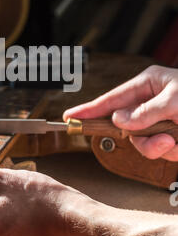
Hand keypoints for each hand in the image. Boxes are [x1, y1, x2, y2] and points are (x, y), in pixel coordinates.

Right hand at [63, 65, 177, 160]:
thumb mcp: (175, 99)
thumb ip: (147, 111)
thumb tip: (117, 121)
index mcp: (148, 84)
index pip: (112, 99)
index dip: (89, 109)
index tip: (69, 116)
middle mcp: (150, 102)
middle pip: (127, 127)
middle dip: (143, 138)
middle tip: (164, 140)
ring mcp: (159, 120)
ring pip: (142, 142)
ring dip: (159, 147)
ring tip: (176, 140)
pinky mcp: (168, 135)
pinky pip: (159, 151)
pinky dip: (172, 151)